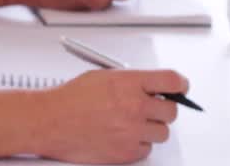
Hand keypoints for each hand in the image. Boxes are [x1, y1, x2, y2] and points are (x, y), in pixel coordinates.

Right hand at [39, 69, 184, 163]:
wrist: (48, 121)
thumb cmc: (70, 99)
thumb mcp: (102, 77)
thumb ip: (132, 82)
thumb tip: (155, 88)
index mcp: (128, 83)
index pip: (172, 81)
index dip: (180, 84)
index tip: (180, 88)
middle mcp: (134, 107)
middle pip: (171, 110)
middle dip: (162, 109)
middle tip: (149, 108)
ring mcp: (132, 131)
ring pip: (162, 133)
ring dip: (150, 128)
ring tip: (128, 123)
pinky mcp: (127, 152)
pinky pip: (147, 149)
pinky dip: (137, 144)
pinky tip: (120, 135)